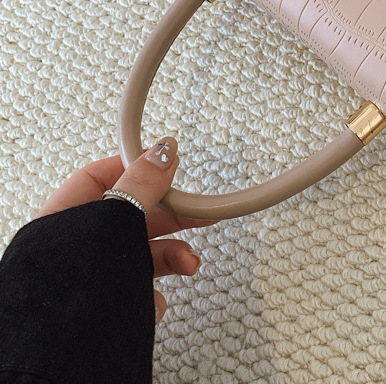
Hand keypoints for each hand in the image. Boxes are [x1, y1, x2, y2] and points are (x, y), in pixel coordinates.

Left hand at [35, 137, 214, 322]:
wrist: (62, 359)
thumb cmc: (71, 291)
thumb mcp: (114, 221)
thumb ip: (141, 185)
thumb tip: (162, 151)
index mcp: (64, 218)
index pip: (102, 176)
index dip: (138, 169)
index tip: (167, 167)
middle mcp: (76, 248)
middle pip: (132, 217)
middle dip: (170, 218)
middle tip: (198, 212)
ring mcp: (91, 279)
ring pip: (140, 255)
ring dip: (172, 257)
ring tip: (188, 263)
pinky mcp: (104, 307)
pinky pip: (137, 289)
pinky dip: (152, 294)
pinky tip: (152, 300)